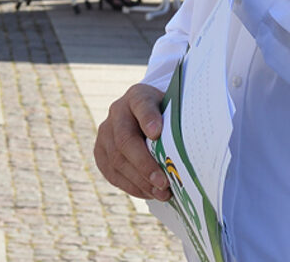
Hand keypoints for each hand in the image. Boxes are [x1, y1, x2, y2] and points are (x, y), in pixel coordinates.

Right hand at [94, 84, 169, 200]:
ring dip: (140, 181)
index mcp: (138, 96)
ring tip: (161, 194)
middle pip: (125, 140)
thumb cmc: (165, 116)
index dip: (148, 119)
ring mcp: (105, 132)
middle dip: (144, 165)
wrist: (145, 114)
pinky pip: (112, 173)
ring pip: (116, 160)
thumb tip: (189, 151)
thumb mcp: (172, 111)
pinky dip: (131, 186)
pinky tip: (149, 193)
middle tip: (163, 182)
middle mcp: (117, 111)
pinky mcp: (100, 151)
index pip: (142, 105)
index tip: (157, 133)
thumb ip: (176, 125)